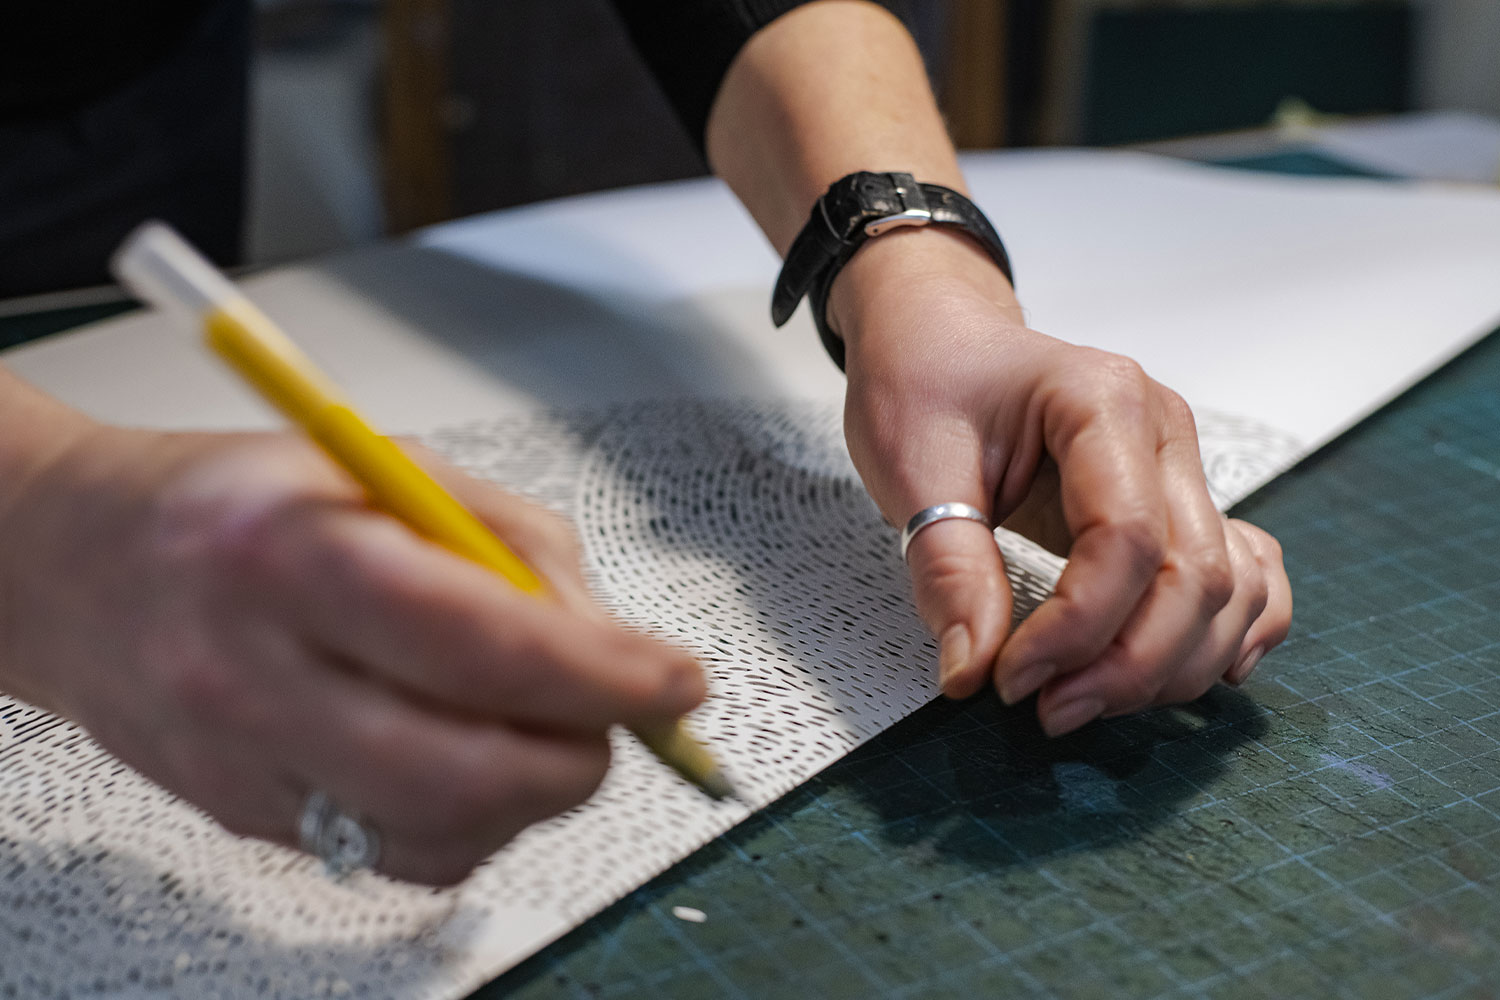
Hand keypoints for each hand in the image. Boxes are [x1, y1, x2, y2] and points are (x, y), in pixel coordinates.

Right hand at [0, 424, 702, 884]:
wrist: (81, 564)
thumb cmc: (239, 503)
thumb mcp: (388, 469)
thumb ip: (512, 546)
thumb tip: (611, 639)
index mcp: (295, 554)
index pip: (480, 642)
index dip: (604, 674)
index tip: (674, 678)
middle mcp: (256, 672)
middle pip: (465, 771)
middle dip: (583, 756)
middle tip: (623, 716)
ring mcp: (244, 761)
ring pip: (440, 834)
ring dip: (534, 793)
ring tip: (543, 724)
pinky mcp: (248, 818)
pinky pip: (400, 858)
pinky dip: (474, 824)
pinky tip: (473, 758)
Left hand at [831, 229, 1291, 735]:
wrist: (940, 337)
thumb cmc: (925, 379)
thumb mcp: (911, 463)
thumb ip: (948, 568)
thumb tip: (973, 670)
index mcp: (1102, 402)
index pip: (1125, 540)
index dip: (1075, 629)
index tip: (1009, 678)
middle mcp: (1164, 431)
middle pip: (1193, 575)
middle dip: (1127, 666)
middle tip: (1046, 710)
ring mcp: (1183, 468)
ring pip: (1227, 590)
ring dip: (1169, 667)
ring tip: (1081, 701)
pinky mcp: (1179, 502)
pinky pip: (1243, 575)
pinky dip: (1227, 634)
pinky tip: (1183, 676)